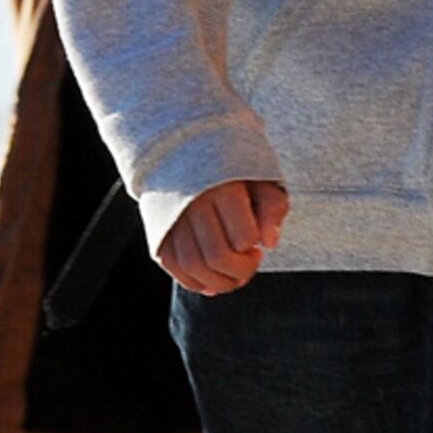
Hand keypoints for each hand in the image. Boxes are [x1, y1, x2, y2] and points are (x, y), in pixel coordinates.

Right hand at [156, 178, 288, 295]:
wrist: (186, 149)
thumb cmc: (230, 167)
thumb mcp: (260, 176)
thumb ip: (273, 206)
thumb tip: (269, 242)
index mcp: (223, 187)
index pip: (243, 237)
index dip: (254, 251)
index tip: (258, 248)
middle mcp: (193, 202)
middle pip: (216, 257)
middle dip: (239, 273)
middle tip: (247, 265)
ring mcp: (173, 216)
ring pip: (192, 266)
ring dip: (217, 283)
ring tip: (231, 276)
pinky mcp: (159, 228)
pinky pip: (172, 265)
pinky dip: (192, 281)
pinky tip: (209, 281)